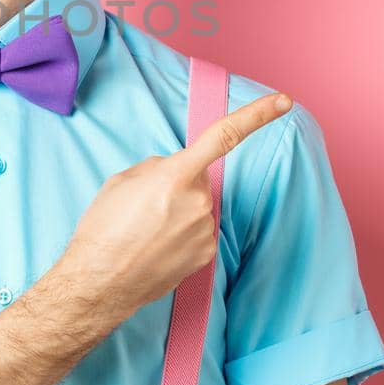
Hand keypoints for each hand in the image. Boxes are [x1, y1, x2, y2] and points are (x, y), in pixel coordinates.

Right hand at [58, 91, 292, 318]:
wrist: (99, 282)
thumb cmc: (103, 228)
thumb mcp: (123, 180)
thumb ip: (159, 167)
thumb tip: (177, 171)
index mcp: (175, 175)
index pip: (224, 137)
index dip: (257, 116)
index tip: (283, 102)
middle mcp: (198, 201)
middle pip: (198, 179)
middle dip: (178, 184)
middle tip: (145, 206)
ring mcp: (205, 230)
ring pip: (198, 207)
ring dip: (178, 212)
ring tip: (146, 230)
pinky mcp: (207, 254)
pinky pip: (199, 231)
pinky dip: (182, 234)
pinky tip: (157, 246)